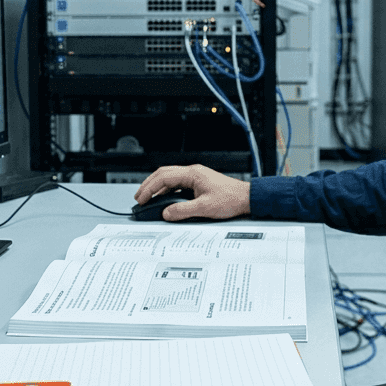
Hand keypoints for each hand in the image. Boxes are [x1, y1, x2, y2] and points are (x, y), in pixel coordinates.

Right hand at [133, 164, 250, 221]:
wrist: (246, 198)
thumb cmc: (231, 199)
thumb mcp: (204, 208)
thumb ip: (183, 211)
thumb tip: (166, 213)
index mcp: (192, 174)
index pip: (163, 178)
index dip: (149, 188)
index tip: (141, 199)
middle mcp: (193, 172)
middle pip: (163, 174)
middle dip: (149, 185)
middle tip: (139, 198)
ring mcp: (196, 177)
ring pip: (170, 178)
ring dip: (157, 187)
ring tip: (148, 198)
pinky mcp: (199, 183)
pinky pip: (178, 184)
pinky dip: (167, 190)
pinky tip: (164, 199)